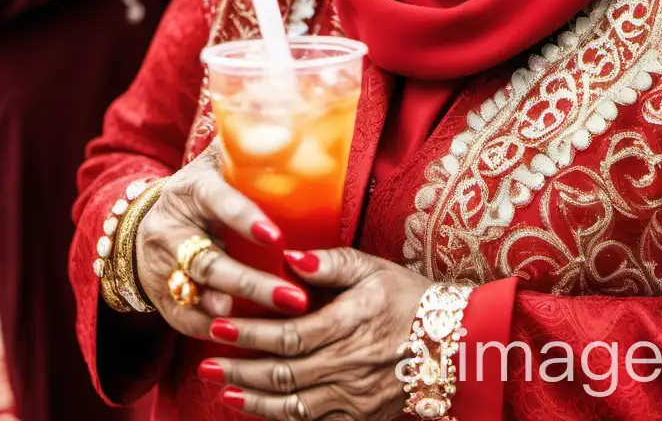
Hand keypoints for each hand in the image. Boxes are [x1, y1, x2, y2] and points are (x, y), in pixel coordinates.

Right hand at [134, 142, 309, 340]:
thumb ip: (245, 148)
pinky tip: (251, 340)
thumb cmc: (199, 192)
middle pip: (209, 262)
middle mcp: (171, 230)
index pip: (217, 202)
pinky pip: (187, 322)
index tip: (277, 237)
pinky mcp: (161, 299)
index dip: (245, 219)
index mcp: (191, 190)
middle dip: (253, 284)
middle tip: (296, 297)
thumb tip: (293, 118)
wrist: (138, 225)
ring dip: (238, 313)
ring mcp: (161, 268)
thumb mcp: (213, 165)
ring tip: (278, 323)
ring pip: (196, 296)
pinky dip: (217, 333)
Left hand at [201, 248, 431, 420]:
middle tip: (206, 364)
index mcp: (350, 323)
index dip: (249, 333)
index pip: (287, 334)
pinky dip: (281, 419)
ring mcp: (355, 397)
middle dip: (239, 370)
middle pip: (281, 374)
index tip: (219, 326)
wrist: (454, 341)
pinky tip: (259, 410)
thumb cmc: (410, 298)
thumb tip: (288, 257)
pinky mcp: (361, 417)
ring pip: (292, 405)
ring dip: (252, 400)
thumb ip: (329, 263)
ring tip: (224, 390)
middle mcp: (349, 364)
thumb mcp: (373, 269)